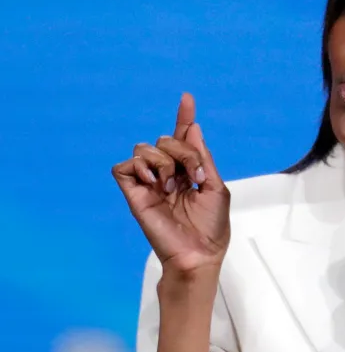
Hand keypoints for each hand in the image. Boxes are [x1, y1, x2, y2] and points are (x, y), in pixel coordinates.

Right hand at [112, 93, 230, 274]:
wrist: (199, 253)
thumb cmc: (211, 227)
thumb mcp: (215, 186)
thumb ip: (202, 158)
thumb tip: (194, 128)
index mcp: (187, 171)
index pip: (182, 138)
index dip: (184, 117)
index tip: (187, 98)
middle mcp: (167, 173)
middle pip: (165, 139)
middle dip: (183, 150)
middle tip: (194, 176)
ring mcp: (149, 183)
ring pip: (144, 148)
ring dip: (163, 161)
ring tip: (172, 185)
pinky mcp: (134, 195)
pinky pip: (123, 167)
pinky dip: (138, 167)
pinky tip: (154, 182)